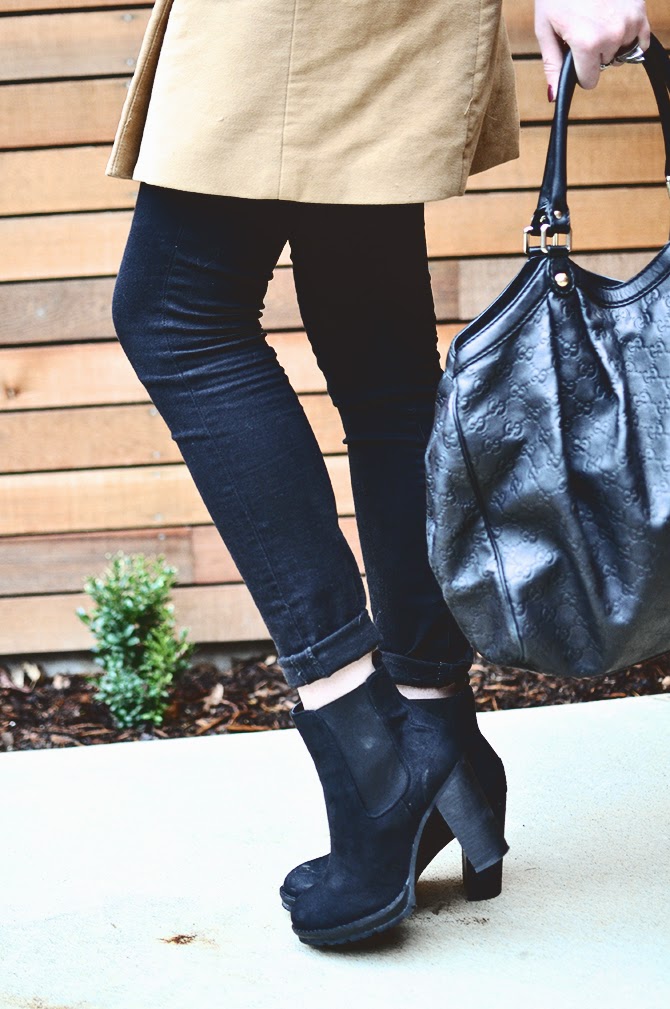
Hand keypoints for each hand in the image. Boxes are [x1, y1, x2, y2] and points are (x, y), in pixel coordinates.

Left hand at [535, 0, 650, 98]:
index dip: (579, 71)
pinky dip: (628, 33)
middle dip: (593, 53)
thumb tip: (554, 96)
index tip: (573, 55)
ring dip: (611, 41)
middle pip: (604, 65)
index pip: (589, 82)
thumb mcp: (546, 28)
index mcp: (587, 43)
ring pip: (620, 51)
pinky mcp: (640, 10)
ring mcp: (629, 22)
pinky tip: (614, 19)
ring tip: (597, 17)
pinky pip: (640, 38)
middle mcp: (612, 35)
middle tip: (583, 26)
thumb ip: (552, 64)